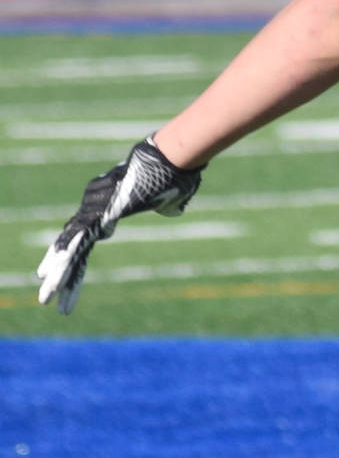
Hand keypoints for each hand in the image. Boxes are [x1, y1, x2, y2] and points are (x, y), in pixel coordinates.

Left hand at [37, 137, 203, 314]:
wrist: (170, 158)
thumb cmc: (175, 174)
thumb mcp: (170, 197)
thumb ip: (165, 206)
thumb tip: (173, 208)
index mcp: (106, 207)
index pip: (85, 238)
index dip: (74, 259)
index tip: (63, 277)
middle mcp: (94, 207)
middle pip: (71, 245)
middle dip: (59, 272)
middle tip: (46, 298)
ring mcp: (94, 209)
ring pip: (69, 248)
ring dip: (58, 275)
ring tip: (45, 299)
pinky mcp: (100, 214)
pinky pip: (78, 243)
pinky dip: (66, 263)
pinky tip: (52, 278)